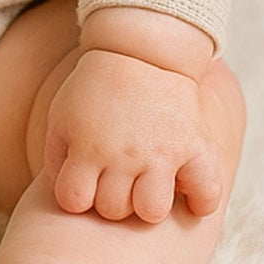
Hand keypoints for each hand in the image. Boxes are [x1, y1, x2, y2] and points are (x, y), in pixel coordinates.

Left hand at [44, 49, 223, 223]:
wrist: (138, 52)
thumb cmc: (94, 90)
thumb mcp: (61, 117)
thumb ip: (56, 158)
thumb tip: (69, 199)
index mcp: (87, 145)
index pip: (74, 201)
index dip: (76, 196)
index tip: (84, 183)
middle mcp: (124, 153)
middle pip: (113, 209)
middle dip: (110, 199)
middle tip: (115, 179)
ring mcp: (161, 151)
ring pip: (153, 211)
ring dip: (147, 204)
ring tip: (146, 186)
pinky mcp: (193, 146)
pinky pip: (206, 193)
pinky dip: (200, 201)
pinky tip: (187, 194)